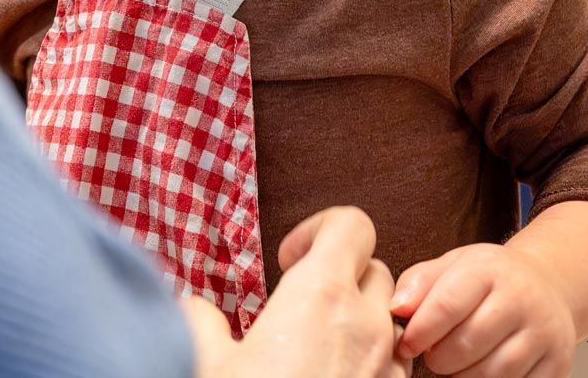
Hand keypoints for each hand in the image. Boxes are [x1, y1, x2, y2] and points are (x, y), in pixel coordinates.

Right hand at [187, 206, 408, 377]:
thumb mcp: (206, 363)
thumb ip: (200, 321)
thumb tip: (193, 307)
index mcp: (321, 295)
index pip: (352, 224)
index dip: (320, 230)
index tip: (289, 261)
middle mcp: (367, 323)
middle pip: (376, 268)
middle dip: (343, 276)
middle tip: (302, 307)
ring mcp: (389, 367)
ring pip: (391, 319)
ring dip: (362, 322)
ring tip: (318, 349)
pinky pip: (394, 365)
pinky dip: (371, 362)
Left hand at [390, 244, 574, 376]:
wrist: (547, 287)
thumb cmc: (490, 280)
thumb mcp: (453, 266)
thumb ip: (419, 283)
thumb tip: (397, 308)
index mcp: (490, 268)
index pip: (447, 304)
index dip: (420, 331)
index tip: (406, 344)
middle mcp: (522, 298)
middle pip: (468, 344)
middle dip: (439, 358)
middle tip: (433, 356)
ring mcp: (544, 332)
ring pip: (492, 373)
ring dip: (462, 377)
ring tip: (455, 366)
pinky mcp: (557, 363)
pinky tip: (480, 373)